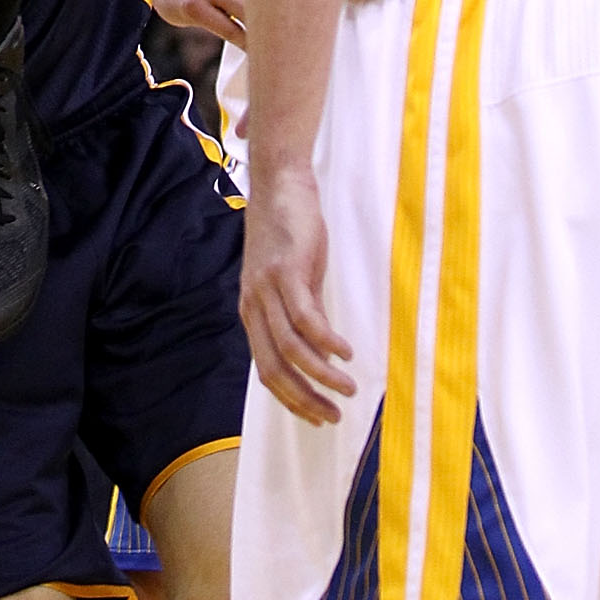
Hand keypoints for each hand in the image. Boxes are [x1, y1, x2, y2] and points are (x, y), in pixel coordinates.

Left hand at [241, 161, 354, 425]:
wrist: (279, 182)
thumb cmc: (287, 231)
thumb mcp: (289, 280)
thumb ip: (300, 314)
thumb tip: (322, 353)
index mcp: (252, 311)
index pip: (266, 370)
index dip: (290, 399)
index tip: (315, 417)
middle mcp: (254, 305)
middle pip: (275, 369)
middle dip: (305, 400)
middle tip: (333, 416)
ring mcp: (268, 288)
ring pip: (292, 350)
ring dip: (323, 376)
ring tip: (348, 388)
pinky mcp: (288, 271)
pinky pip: (307, 319)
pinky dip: (328, 342)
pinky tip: (346, 352)